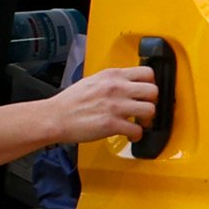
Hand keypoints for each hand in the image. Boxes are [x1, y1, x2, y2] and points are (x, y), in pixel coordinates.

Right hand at [46, 64, 160, 147]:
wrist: (56, 117)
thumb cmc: (71, 101)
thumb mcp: (94, 80)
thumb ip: (113, 80)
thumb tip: (128, 84)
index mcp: (113, 75)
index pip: (147, 73)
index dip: (151, 84)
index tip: (147, 92)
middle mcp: (117, 88)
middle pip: (153, 91)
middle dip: (152, 102)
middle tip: (145, 108)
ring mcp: (115, 106)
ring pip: (150, 110)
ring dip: (147, 120)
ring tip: (140, 123)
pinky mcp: (112, 124)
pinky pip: (137, 130)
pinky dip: (136, 135)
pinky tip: (130, 135)